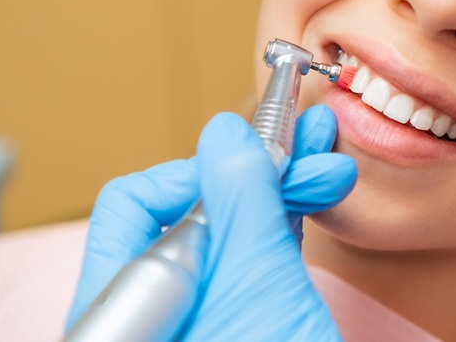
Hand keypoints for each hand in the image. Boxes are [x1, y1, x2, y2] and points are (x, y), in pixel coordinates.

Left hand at [66, 105, 356, 340]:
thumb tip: (226, 133)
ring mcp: (198, 319)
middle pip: (189, 212)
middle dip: (257, 173)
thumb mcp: (257, 284)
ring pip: (229, 232)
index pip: (138, 205)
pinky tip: (315, 194)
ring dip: (282, 190)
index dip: (202, 171)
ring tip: (329, 165)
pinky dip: (285, 222)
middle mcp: (155, 313)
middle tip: (309, 147)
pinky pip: (251, 258)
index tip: (262, 154)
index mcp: (125, 311)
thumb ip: (240, 201)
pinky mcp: (238, 321)